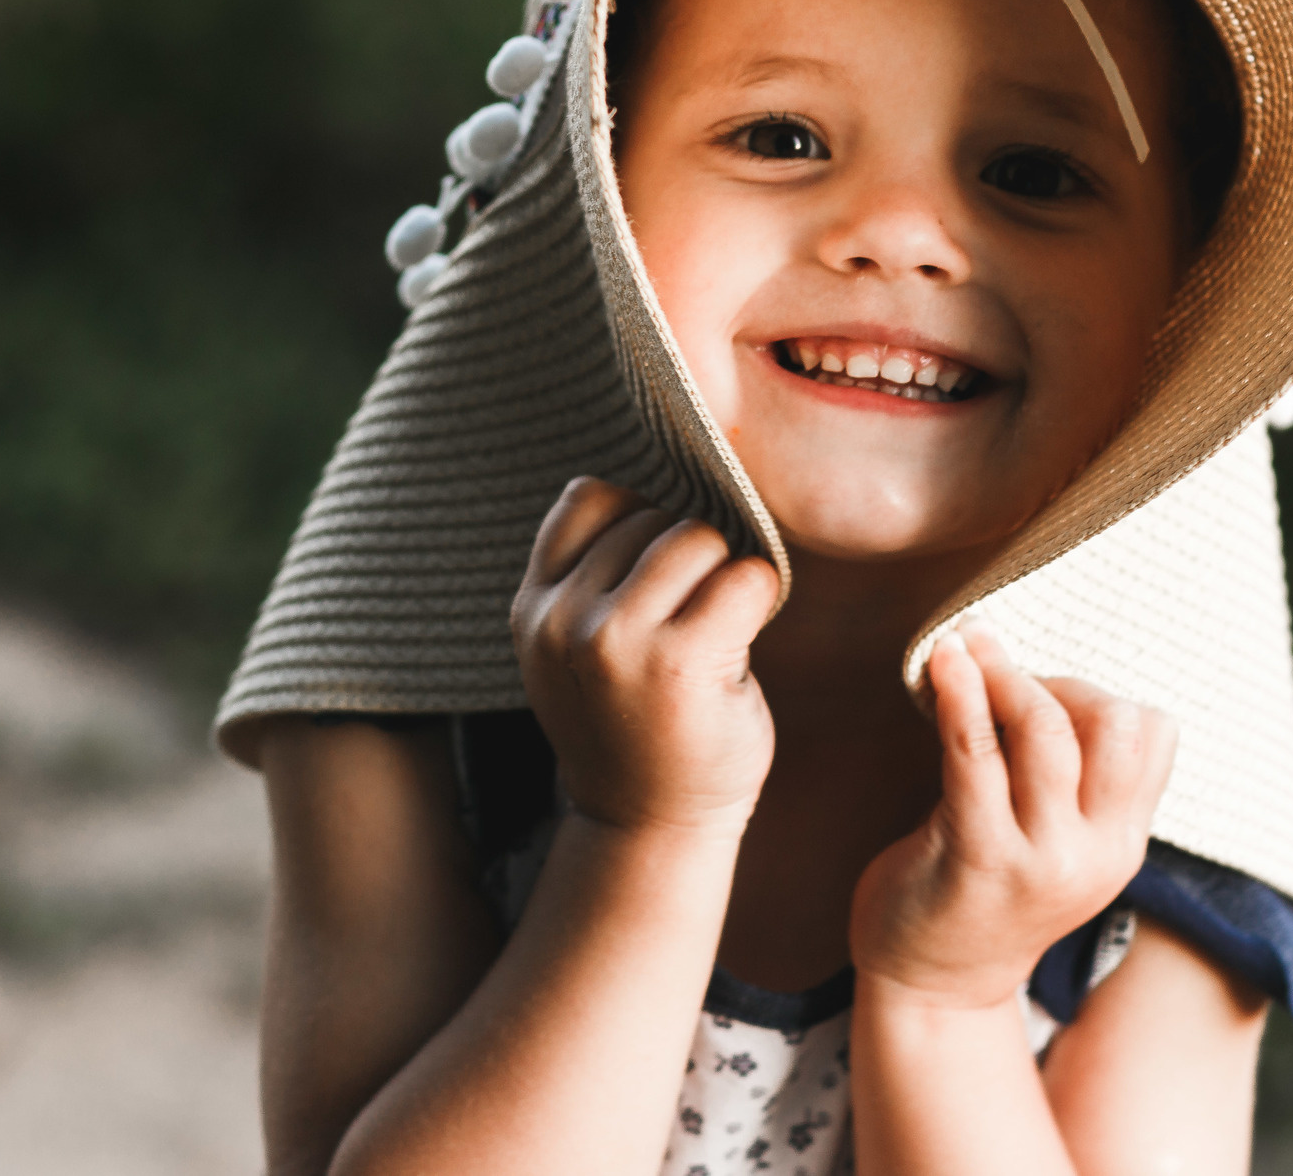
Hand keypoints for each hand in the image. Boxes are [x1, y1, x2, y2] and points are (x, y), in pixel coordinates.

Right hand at [511, 477, 782, 837]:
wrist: (649, 825)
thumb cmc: (633, 720)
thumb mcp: (579, 644)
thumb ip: (596, 570)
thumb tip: (676, 466)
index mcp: (534, 607)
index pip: (591, 496)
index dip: (643, 517)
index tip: (660, 569)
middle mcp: (564, 619)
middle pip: (657, 515)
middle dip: (690, 557)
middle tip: (689, 623)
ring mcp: (616, 640)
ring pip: (700, 538)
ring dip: (725, 577)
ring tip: (712, 634)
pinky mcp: (680, 661)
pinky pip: (746, 578)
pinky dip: (759, 600)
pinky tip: (738, 651)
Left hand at [849, 626, 1176, 1009]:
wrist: (933, 988)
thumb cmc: (984, 889)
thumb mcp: (1055, 842)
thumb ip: (1072, 779)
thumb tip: (1039, 672)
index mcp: (1123, 844)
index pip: (1154, 734)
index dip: (1098, 694)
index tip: (1039, 696)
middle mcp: (1097, 854)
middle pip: (1113, 724)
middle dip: (1058, 680)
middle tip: (999, 679)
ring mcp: (1042, 860)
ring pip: (1046, 730)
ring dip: (1002, 673)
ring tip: (960, 649)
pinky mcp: (978, 857)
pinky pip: (975, 752)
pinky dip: (961, 694)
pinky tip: (943, 661)